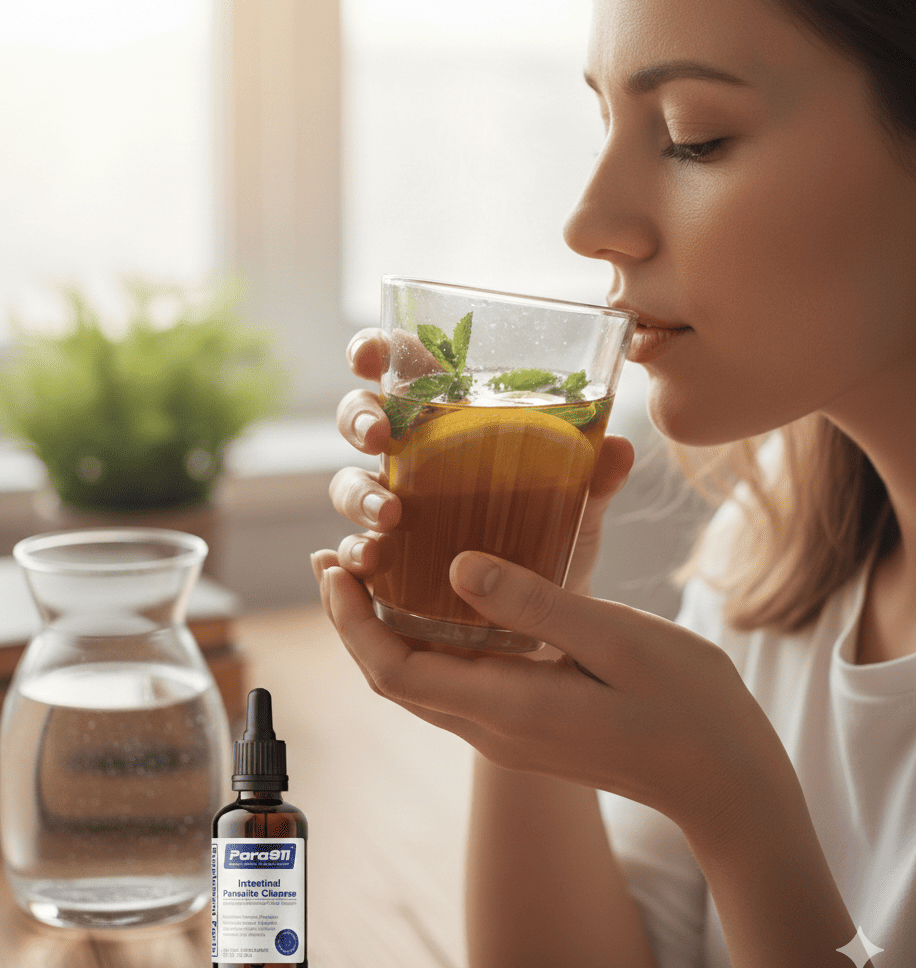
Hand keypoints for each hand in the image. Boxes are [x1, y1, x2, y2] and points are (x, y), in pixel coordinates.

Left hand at [310, 548, 793, 845]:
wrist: (724, 782)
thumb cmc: (687, 705)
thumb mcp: (617, 640)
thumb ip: (534, 604)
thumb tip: (455, 566)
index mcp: (508, 706)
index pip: (393, 670)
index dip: (352, 621)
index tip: (334, 566)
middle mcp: (492, 729)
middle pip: (391, 679)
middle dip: (352, 621)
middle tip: (335, 559)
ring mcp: (505, 734)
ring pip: (417, 684)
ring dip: (381, 631)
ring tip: (366, 574)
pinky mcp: (523, 727)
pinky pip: (449, 684)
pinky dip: (422, 643)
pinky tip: (432, 603)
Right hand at [327, 329, 635, 592]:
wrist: (545, 615)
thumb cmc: (552, 536)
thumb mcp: (578, 507)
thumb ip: (593, 479)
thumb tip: (619, 449)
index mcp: (449, 421)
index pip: (402, 370)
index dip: (375, 352)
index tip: (369, 356)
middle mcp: (410, 459)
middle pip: (360, 417)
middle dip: (359, 418)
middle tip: (379, 437)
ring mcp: (393, 508)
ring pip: (348, 484)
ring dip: (359, 493)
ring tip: (389, 514)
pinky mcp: (389, 561)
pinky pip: (355, 551)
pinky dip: (352, 555)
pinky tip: (367, 563)